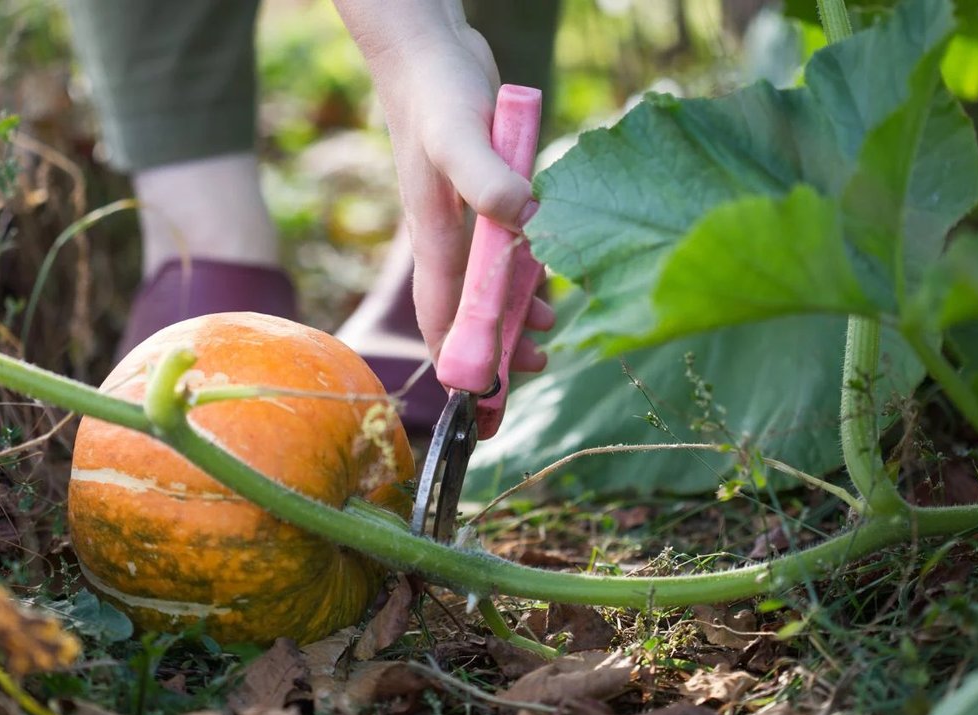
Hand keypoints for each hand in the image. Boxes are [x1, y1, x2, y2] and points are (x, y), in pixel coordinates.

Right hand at [333, 0, 553, 373]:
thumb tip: (526, 225)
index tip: (483, 403)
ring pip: (489, 283)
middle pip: (468, 311)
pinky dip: (525, 271)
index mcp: (436, 236)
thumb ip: (488, 182)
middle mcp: (449, 236)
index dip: (461, 363)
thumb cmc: (435, 93)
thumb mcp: (460, 136)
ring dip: (515, 313)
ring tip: (548, 335)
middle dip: (495, 348)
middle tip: (534, 372)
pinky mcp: (487, 194)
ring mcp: (467, 216)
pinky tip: (549, 277)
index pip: (443, 317)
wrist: (428, 48)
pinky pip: (505, 249)